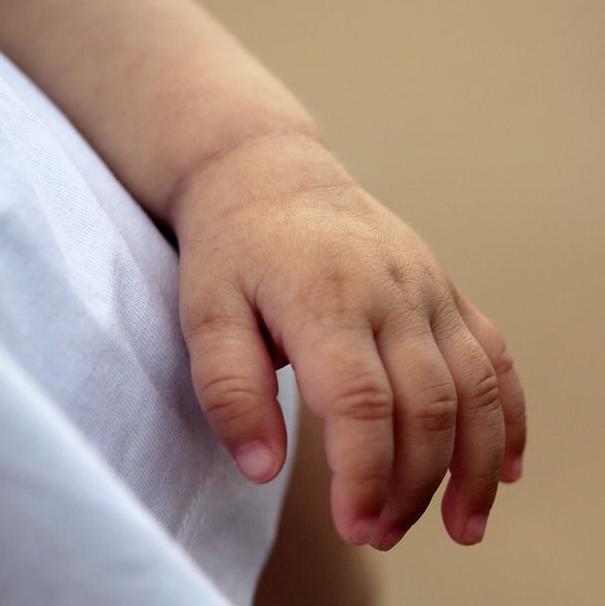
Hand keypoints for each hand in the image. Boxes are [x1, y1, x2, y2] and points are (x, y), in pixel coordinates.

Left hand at [170, 133, 525, 549]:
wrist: (269, 175)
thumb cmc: (232, 249)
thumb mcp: (203, 313)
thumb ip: (229, 390)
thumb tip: (264, 468)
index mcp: (325, 296)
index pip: (361, 403)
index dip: (365, 476)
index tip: (354, 527)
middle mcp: (391, 291)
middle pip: (427, 406)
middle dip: (411, 485)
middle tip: (379, 533)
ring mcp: (428, 288)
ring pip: (477, 388)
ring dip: (474, 466)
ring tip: (460, 526)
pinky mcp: (445, 290)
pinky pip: (494, 357)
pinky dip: (506, 416)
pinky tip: (501, 466)